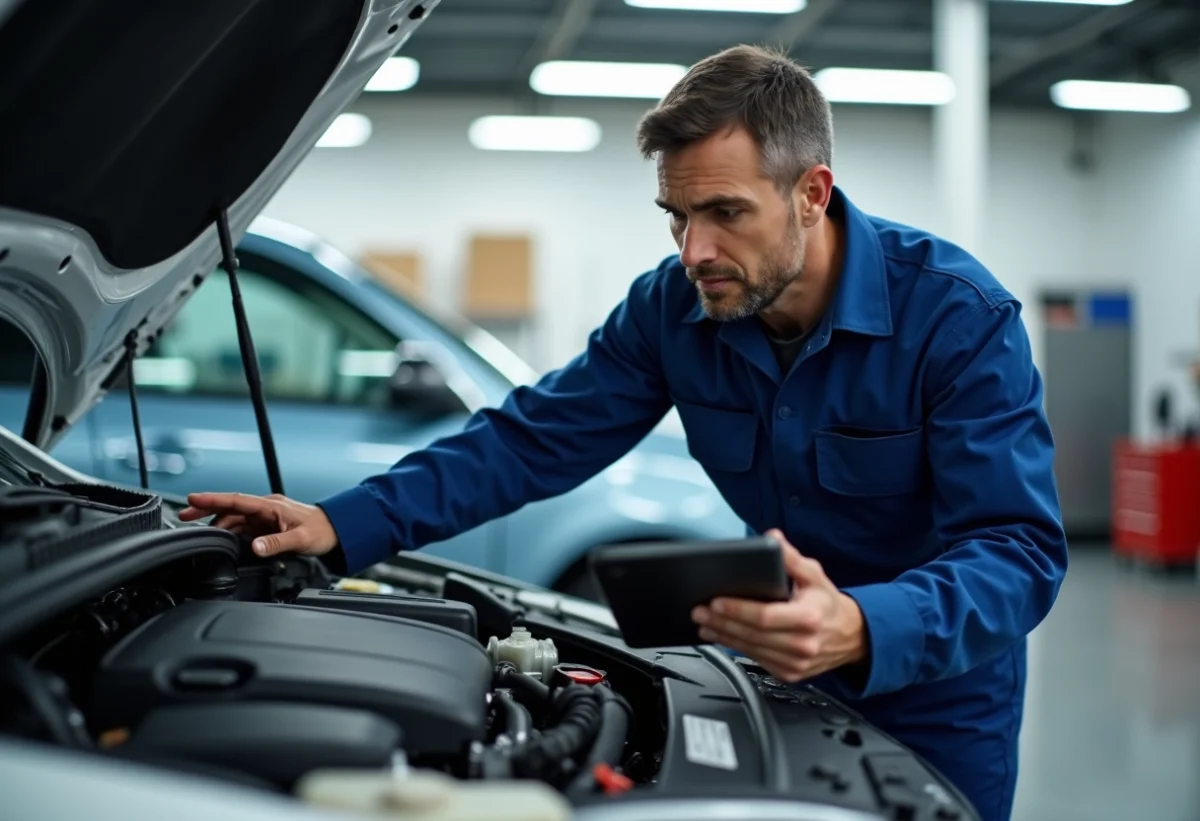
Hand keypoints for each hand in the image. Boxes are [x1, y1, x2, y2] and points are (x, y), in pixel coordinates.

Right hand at [178, 492, 338, 558]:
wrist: (337, 531)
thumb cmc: (322, 531)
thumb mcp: (300, 540)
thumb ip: (276, 543)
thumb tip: (254, 546)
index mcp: (271, 506)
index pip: (236, 500)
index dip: (213, 499)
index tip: (191, 499)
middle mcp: (265, 509)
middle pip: (230, 508)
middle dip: (206, 510)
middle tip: (183, 517)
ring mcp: (265, 517)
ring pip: (235, 519)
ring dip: (218, 524)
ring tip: (202, 535)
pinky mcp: (267, 527)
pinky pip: (243, 528)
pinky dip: (230, 533)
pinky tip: (222, 541)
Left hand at [691, 529, 866, 683]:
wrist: (851, 636)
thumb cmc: (828, 604)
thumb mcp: (815, 575)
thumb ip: (792, 558)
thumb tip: (773, 538)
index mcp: (809, 617)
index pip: (766, 616)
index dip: (738, 610)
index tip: (716, 602)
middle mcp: (804, 644)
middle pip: (753, 634)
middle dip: (722, 622)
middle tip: (699, 611)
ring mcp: (797, 663)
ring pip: (751, 650)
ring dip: (723, 636)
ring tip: (704, 624)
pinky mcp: (790, 673)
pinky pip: (756, 660)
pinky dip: (736, 648)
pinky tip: (722, 637)